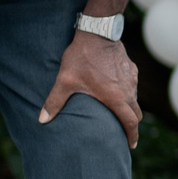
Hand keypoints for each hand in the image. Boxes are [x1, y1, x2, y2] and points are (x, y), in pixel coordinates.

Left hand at [41, 28, 139, 147]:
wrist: (97, 33)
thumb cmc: (82, 58)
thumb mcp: (65, 80)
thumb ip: (54, 102)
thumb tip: (42, 120)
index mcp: (115, 98)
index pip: (130, 123)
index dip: (132, 136)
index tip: (131, 145)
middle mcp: (128, 91)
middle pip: (136, 114)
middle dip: (132, 125)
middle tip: (125, 133)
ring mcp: (132, 79)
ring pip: (135, 99)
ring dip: (129, 108)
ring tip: (119, 111)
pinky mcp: (132, 69)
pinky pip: (133, 86)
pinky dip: (128, 93)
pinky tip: (118, 89)